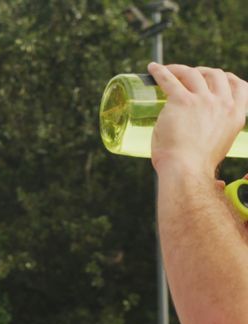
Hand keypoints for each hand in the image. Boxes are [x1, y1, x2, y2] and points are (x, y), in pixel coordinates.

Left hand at [148, 63, 247, 177]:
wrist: (185, 170)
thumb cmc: (196, 168)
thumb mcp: (216, 153)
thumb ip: (216, 155)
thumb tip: (222, 186)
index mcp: (236, 116)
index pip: (239, 87)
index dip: (227, 78)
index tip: (216, 77)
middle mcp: (223, 104)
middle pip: (216, 75)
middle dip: (203, 71)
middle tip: (188, 75)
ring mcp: (203, 100)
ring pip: (193, 73)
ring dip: (180, 68)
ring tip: (168, 70)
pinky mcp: (181, 100)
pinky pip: (169, 79)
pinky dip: (160, 71)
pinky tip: (152, 68)